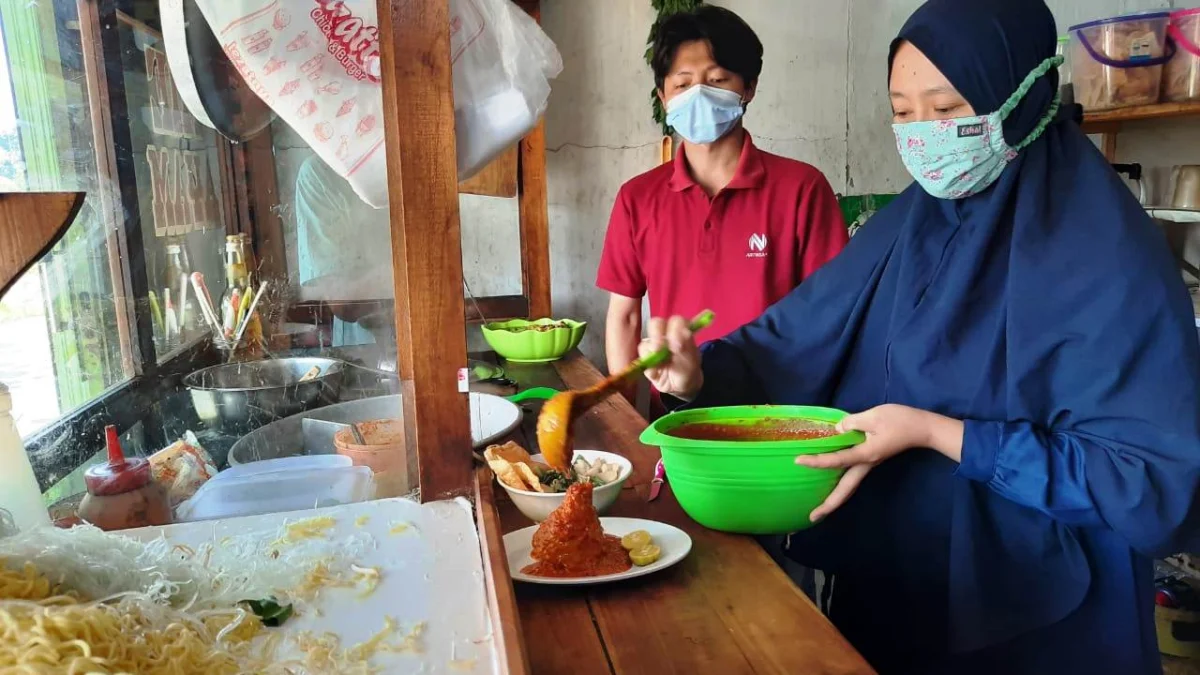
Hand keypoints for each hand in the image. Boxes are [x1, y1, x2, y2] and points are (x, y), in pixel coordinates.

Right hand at [639, 316, 702, 400]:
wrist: (681, 388)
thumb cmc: (689, 369)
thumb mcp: (692, 359)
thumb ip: (686, 346)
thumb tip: (678, 338)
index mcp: (679, 331)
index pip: (676, 321)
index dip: (675, 329)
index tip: (678, 346)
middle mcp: (665, 335)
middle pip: (655, 324)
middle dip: (656, 334)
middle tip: (659, 348)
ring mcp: (653, 346)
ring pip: (645, 342)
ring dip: (651, 352)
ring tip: (660, 364)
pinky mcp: (645, 359)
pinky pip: (641, 359)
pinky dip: (648, 366)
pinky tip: (656, 373)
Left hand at [795, 404, 961, 521]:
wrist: (922, 428)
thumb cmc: (900, 421)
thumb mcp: (874, 416)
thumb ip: (852, 423)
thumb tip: (836, 430)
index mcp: (866, 455)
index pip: (837, 461)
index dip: (817, 461)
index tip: (798, 461)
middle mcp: (866, 465)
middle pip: (845, 489)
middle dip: (829, 505)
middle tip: (812, 518)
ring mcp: (869, 465)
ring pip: (849, 486)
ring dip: (834, 499)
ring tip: (819, 510)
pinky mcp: (871, 460)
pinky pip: (852, 476)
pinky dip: (840, 485)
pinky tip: (832, 484)